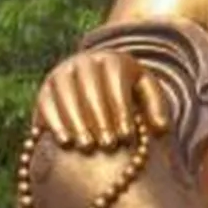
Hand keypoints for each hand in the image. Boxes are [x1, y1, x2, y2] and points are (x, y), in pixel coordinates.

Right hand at [33, 50, 170, 150]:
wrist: (94, 80)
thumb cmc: (126, 89)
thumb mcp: (144, 91)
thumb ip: (156, 107)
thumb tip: (162, 128)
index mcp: (112, 60)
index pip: (116, 86)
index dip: (121, 112)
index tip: (127, 137)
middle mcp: (84, 62)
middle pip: (91, 92)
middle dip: (100, 120)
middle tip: (109, 145)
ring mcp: (62, 73)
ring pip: (68, 98)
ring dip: (78, 124)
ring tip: (88, 147)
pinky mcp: (46, 89)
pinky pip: (48, 104)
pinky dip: (56, 123)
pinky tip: (66, 142)